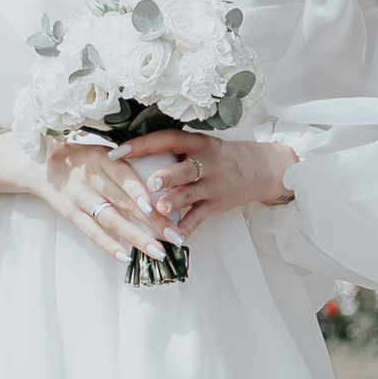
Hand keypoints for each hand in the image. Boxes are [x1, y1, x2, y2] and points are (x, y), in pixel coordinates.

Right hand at [0, 125, 178, 267]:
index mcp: (103, 159)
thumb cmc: (84, 159)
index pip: (125, 176)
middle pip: (125, 202)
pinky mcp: (71, 215)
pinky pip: (92, 233)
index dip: (142, 192)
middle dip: (153, 221)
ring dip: (136, 238)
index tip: (164, 207)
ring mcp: (80, 198)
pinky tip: (126, 257)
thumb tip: (165, 182)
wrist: (43, 166)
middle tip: (176, 236)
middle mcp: (91, 179)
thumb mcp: (104, 152)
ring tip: (159, 252)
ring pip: (111, 221)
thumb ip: (128, 166)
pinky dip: (109, 246)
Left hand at [117, 128, 295, 242]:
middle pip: (185, 168)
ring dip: (175, 202)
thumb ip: (173, 149)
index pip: (167, 139)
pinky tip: (173, 239)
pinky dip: (187, 229)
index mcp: (197, 143)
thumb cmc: (220, 156)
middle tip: (150, 183)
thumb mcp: (201, 144)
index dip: (142, 144)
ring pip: (191, 194)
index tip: (117, 151)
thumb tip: (131, 151)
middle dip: (167, 176)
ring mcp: (213, 185)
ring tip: (160, 209)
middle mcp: (206, 162)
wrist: (259, 168)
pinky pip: (199, 218)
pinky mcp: (217, 204)